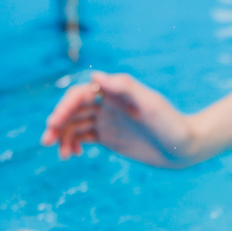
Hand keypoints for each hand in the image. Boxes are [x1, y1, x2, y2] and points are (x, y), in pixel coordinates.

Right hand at [40, 72, 201, 167]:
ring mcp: (106, 119)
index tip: (55, 124)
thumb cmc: (171, 124)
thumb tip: (96, 75)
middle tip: (47, 141)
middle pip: (73, 109)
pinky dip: (73, 144)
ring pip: (75, 124)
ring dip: (63, 137)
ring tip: (62, 155)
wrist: (183, 147)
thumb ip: (126, 87)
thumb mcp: (151, 105)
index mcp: (114, 91)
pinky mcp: (109, 136)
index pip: (80, 94)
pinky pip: (83, 137)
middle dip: (58, 123)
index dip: (64, 107)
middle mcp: (106, 102)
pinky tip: (72, 155)